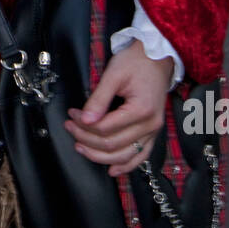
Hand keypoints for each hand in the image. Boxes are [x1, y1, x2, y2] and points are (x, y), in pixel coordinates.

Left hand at [64, 40, 173, 176]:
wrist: (158, 57)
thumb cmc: (137, 62)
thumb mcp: (113, 74)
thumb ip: (99, 99)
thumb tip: (85, 120)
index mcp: (141, 109)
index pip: (105, 128)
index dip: (83, 125)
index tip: (72, 115)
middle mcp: (150, 124)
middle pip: (112, 144)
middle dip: (86, 138)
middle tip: (70, 127)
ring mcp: (153, 131)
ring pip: (124, 156)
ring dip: (100, 156)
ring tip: (80, 147)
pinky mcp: (152, 132)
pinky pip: (140, 156)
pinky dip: (126, 165)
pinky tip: (112, 170)